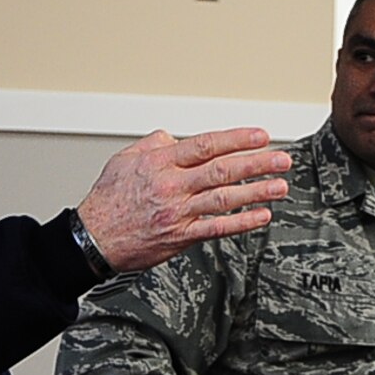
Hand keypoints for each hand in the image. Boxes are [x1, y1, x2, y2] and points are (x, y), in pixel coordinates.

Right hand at [76, 128, 290, 272]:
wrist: (92, 238)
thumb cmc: (107, 200)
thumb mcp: (123, 160)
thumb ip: (152, 145)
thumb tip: (172, 138)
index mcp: (160, 162)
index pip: (206, 145)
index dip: (236, 139)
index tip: (261, 136)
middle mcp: (172, 185)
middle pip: (222, 169)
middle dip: (257, 163)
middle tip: (282, 159)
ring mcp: (177, 212)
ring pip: (224, 198)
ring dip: (256, 192)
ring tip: (280, 186)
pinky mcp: (179, 236)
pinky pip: (216, 228)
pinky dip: (241, 222)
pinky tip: (260, 216)